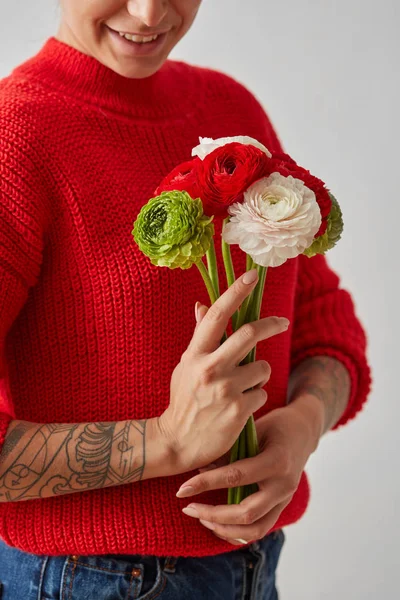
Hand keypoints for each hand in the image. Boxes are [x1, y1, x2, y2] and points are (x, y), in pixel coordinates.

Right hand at [158, 268, 289, 474]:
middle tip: (283, 322)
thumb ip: (199, 337)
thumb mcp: (185, 365)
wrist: (177, 442)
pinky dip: (256, 397)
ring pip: (262, 368)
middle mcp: (210, 368)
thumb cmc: (183, 399)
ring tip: (243, 388)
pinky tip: (240, 407)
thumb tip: (202, 305)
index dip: (236, 291)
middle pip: (250, 333)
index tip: (252, 274)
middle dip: (272, 324)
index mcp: (195, 354)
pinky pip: (262, 393)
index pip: (218, 315)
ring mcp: (225, 390)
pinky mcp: (239, 411)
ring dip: (259, 375)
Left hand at [175, 399, 321, 544]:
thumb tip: (199, 467)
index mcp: (276, 461)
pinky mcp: (281, 506)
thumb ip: (230, 449)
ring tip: (201, 518)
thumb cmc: (276, 424)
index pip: (236, 477)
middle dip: (213, 514)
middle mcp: (283, 485)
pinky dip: (237, 533)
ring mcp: (285, 499)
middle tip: (188, 508)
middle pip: (246, 513)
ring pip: (254, 529)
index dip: (206, 483)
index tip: (182, 488)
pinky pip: (260, 529)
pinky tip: (217, 525)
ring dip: (224, 529)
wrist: (304, 430)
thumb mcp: (253, 429)